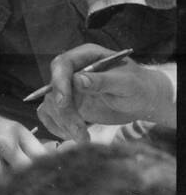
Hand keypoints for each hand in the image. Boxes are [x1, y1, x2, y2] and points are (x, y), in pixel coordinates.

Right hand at [0, 107, 48, 189]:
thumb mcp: (7, 128)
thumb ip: (25, 145)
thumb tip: (49, 163)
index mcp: (18, 132)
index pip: (42, 156)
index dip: (46, 170)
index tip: (45, 179)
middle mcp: (5, 141)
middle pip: (26, 172)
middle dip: (23, 179)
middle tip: (17, 180)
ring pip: (6, 181)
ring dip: (1, 181)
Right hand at [38, 45, 174, 137]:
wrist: (144, 101)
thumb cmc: (139, 87)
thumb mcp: (126, 83)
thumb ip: (102, 81)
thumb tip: (77, 80)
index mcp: (86, 57)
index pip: (62, 65)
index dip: (59, 82)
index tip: (63, 102)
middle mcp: (73, 71)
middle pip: (54, 88)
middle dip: (63, 110)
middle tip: (79, 129)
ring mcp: (69, 89)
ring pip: (51, 104)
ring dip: (64, 123)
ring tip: (83, 138)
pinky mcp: (68, 105)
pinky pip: (51, 115)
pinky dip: (58, 127)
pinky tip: (74, 136)